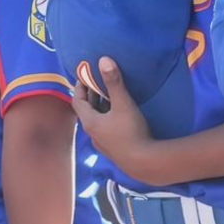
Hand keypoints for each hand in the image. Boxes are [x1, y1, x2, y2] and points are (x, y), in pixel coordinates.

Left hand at [72, 57, 151, 175]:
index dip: (80, 86)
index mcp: (90, 122)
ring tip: (109, 93)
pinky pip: (106, 128)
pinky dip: (108, 116)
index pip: (77, 101)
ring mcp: (103, 143)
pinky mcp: (114, 149)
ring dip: (100, 106)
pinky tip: (119, 113)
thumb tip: (103, 60)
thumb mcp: (123, 104)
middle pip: (87, 111)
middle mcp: (93, 134)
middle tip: (97, 80)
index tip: (84, 75)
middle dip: (91, 95)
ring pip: (97, 120)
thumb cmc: (131, 132)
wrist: (145, 163)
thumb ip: (114, 82)